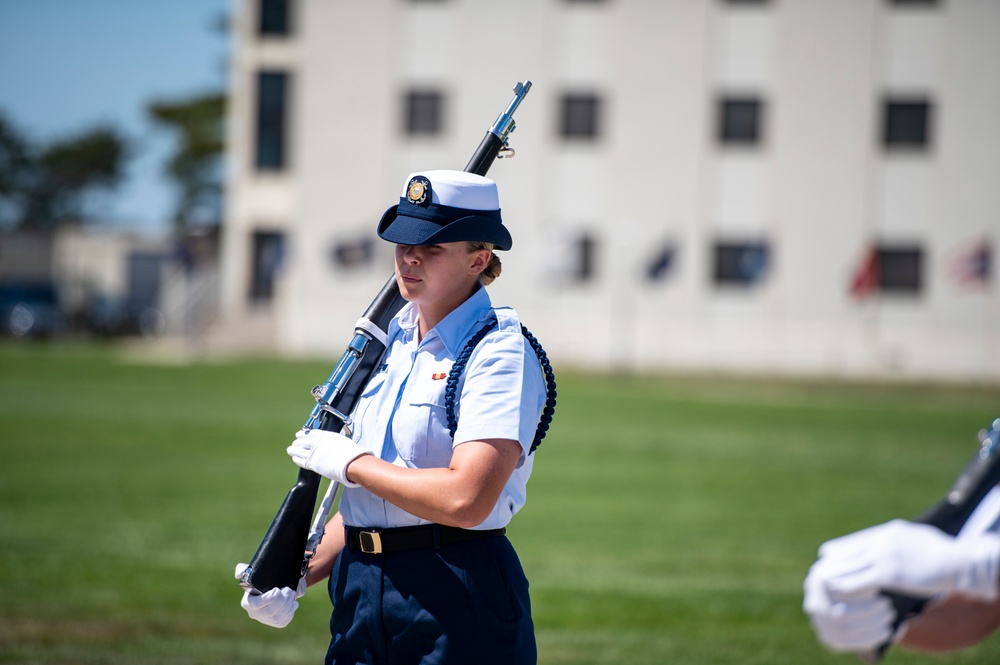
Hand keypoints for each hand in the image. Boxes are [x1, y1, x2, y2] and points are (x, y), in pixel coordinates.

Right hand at [234, 563, 305, 627]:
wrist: (274, 587)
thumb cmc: (262, 578)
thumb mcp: (252, 572)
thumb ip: (243, 570)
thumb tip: (238, 575)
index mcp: (247, 602)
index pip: (256, 604)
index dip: (268, 599)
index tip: (277, 589)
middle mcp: (254, 614)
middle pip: (269, 611)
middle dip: (281, 600)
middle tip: (289, 590)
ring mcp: (265, 620)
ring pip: (277, 617)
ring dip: (287, 605)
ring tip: (292, 594)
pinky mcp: (275, 623)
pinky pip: (283, 622)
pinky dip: (290, 613)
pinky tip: (294, 604)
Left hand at [287, 428, 370, 487]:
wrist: (350, 462)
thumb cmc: (350, 453)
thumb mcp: (343, 441)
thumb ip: (335, 442)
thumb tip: (336, 444)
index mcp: (325, 436)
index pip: (311, 433)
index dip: (304, 433)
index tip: (301, 434)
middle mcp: (318, 443)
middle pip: (303, 440)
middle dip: (298, 441)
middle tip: (295, 442)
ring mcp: (314, 453)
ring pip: (299, 450)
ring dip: (294, 449)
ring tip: (290, 450)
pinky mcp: (312, 463)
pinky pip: (301, 460)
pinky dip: (297, 458)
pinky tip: (295, 458)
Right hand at [804, 558, 904, 650]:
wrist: (857, 599)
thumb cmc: (864, 574)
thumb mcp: (861, 562)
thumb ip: (858, 556)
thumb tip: (861, 555)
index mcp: (817, 580)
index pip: (834, 588)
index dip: (857, 589)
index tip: (878, 586)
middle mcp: (813, 602)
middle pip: (837, 612)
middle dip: (866, 609)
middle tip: (887, 604)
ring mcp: (819, 623)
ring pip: (844, 628)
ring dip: (871, 623)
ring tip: (889, 615)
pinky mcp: (829, 638)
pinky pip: (849, 642)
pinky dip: (870, 637)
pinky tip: (887, 631)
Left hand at [816, 520, 999, 600]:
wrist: (958, 561)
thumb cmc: (941, 552)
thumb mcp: (913, 538)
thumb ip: (895, 540)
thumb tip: (886, 544)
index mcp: (887, 532)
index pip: (854, 540)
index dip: (839, 550)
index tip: (826, 554)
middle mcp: (880, 541)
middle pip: (847, 552)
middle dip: (833, 564)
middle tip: (819, 571)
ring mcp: (883, 556)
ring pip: (849, 567)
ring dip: (837, 577)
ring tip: (825, 584)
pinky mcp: (888, 574)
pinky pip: (860, 582)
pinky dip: (849, 588)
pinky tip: (839, 593)